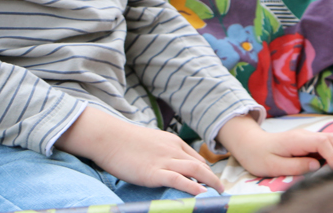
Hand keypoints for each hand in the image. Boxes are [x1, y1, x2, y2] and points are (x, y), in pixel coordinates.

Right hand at [56, 106, 222, 194]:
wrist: (109, 137)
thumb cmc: (125, 141)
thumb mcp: (149, 143)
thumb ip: (161, 152)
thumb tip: (167, 165)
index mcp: (172, 141)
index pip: (196, 158)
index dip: (207, 171)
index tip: (213, 182)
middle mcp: (173, 149)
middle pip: (200, 165)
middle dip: (213, 179)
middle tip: (222, 191)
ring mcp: (164, 160)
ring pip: (195, 171)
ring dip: (210, 183)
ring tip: (220, 194)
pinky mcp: (154, 172)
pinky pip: (179, 180)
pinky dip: (193, 188)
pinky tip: (202, 195)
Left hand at [218, 115, 332, 177]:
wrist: (249, 144)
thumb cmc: (259, 156)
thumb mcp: (273, 165)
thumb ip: (295, 166)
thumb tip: (316, 166)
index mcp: (297, 139)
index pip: (323, 143)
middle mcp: (305, 135)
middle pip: (332, 138)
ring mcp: (307, 138)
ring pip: (332, 140)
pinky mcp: (308, 143)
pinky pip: (327, 145)